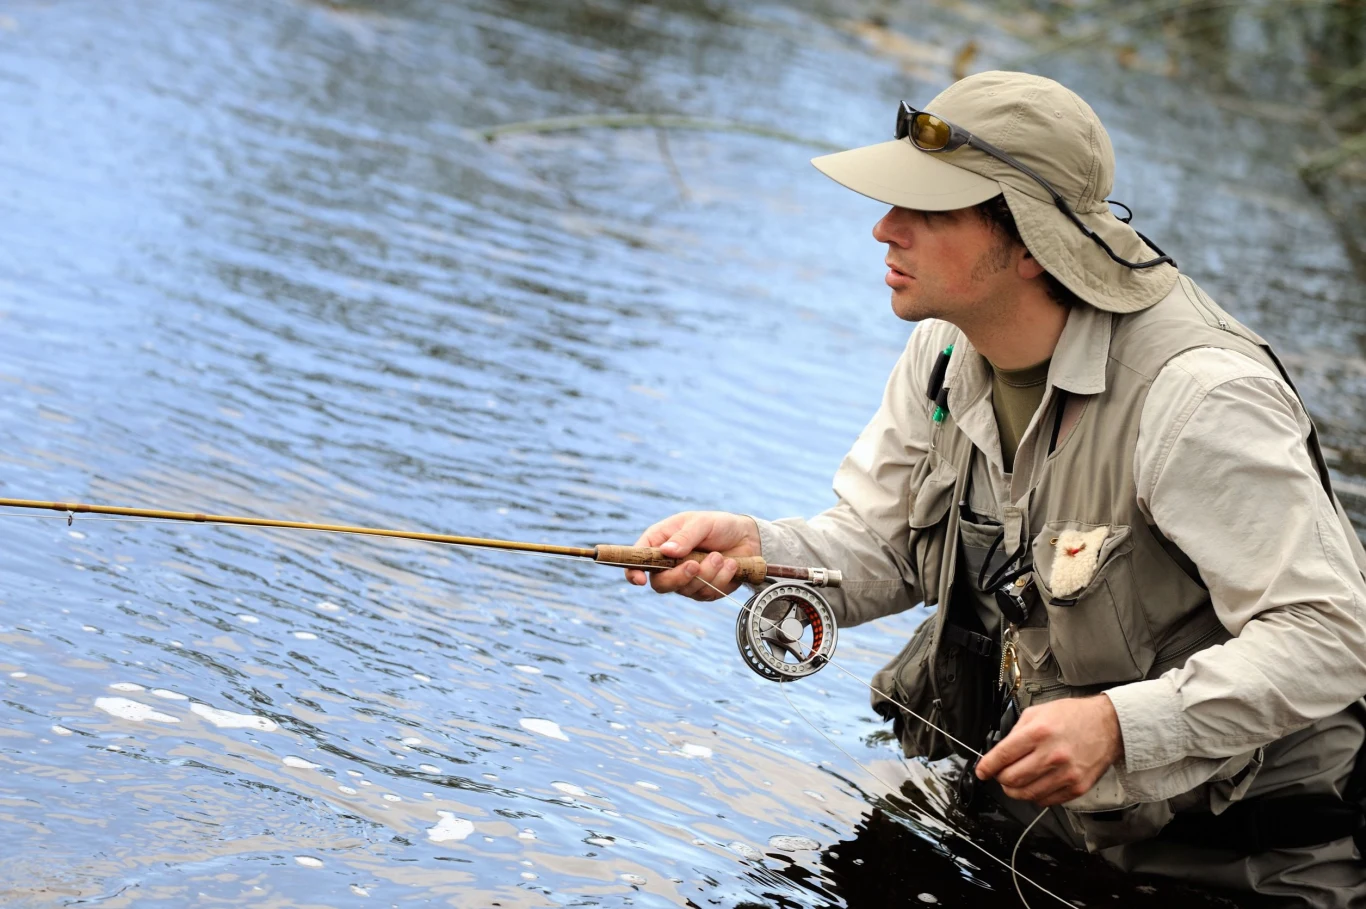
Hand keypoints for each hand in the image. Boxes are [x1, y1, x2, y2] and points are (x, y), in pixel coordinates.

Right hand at [624, 511, 760, 600]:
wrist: (747, 538)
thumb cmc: (719, 525)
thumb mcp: (702, 523)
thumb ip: (685, 536)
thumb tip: (667, 551)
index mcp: (660, 542)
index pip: (638, 560)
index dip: (633, 572)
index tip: (640, 579)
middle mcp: (669, 564)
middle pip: (660, 584)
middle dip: (678, 577)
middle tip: (695, 565)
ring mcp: (686, 580)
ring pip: (686, 589)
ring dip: (707, 574)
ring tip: (720, 557)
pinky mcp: (704, 591)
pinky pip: (707, 594)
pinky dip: (720, 579)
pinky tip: (730, 564)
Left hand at [974, 695, 1124, 806]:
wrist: (1109, 726)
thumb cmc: (1073, 716)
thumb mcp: (1037, 712)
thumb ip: (1016, 732)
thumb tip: (999, 752)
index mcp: (1039, 733)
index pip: (1003, 756)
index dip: (987, 766)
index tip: (982, 771)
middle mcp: (1052, 755)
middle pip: (1012, 780)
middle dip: (1000, 779)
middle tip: (1000, 774)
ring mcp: (1065, 774)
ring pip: (1027, 794)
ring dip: (1015, 790)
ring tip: (1016, 781)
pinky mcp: (1076, 787)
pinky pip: (1047, 801)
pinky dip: (1035, 796)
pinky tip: (1036, 784)